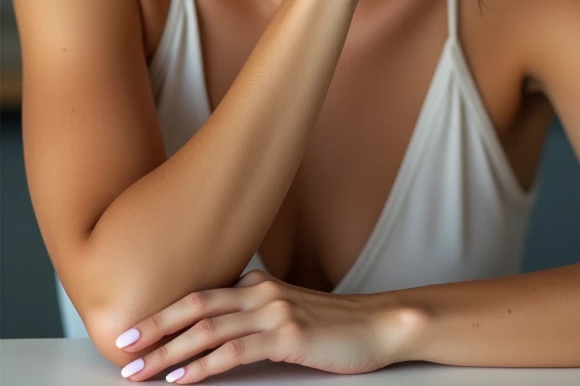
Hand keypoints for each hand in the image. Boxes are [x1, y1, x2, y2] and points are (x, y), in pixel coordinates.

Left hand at [114, 269, 425, 380]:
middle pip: (193, 305)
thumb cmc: (332, 326)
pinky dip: (201, 366)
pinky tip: (180, 379)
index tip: (134, 331)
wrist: (378, 326)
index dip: (163, 312)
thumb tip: (216, 330)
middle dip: (154, 327)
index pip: (199, 295)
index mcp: (256, 283)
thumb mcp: (287, 314)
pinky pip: (233, 351)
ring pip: (207, 329)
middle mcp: (260, 291)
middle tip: (121, 347)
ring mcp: (273, 311)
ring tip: (139, 370)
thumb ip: (253, 315)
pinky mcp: (287, 335)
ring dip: (167, 352)